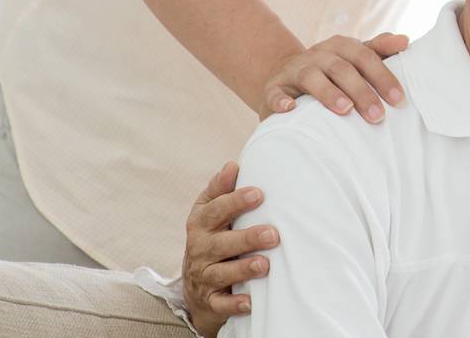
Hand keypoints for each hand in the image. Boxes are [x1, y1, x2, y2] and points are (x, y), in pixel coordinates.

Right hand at [182, 161, 271, 337]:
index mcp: (200, 224)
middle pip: (220, 243)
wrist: (196, 284)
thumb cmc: (213, 236)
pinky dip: (234, 304)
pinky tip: (250, 301)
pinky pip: (220, 304)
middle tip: (273, 234)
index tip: (259, 193)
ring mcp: (203, 276)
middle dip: (246, 238)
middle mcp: (199, 249)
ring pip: (221, 274)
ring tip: (265, 264)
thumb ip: (221, 190)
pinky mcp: (209, 301)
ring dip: (243, 269)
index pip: (215, 210)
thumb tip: (233, 164)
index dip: (235, 201)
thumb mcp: (210, 212)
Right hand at [259, 31, 408, 120]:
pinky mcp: (274, 87)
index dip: (383, 76)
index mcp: (341, 46)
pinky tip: (290, 109)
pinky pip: (275, 92)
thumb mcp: (355, 58)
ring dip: (328, 93)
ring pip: (312, 76)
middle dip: (362, 91)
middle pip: (342, 68)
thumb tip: (405, 40)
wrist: (286, 75)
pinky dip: (281, 100)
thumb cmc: (332, 71)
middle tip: (377, 116)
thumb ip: (380, 49)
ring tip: (344, 110)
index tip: (398, 99)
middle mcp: (319, 54)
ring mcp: (295, 70)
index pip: (366, 57)